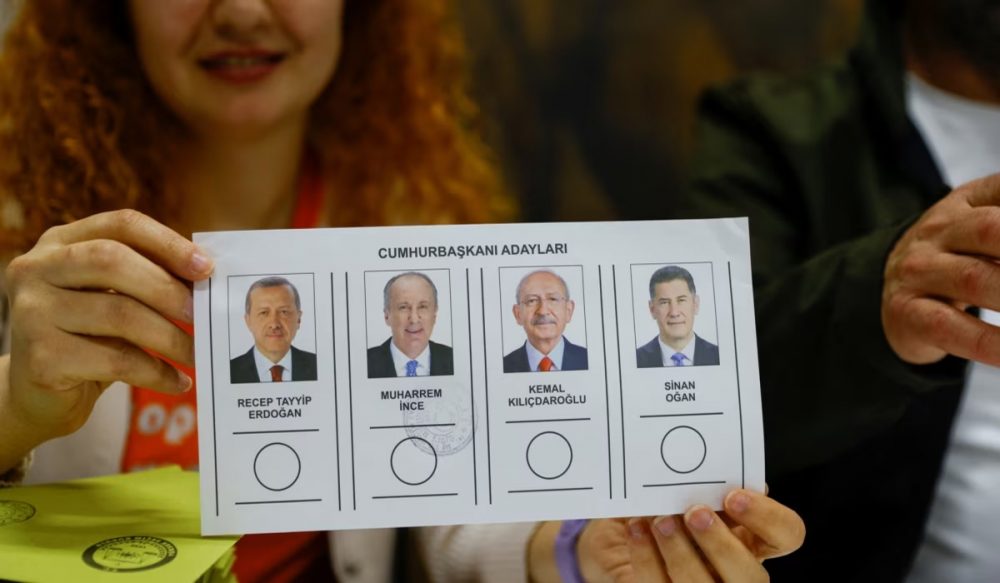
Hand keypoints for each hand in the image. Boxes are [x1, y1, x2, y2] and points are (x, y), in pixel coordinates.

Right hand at [3, 210, 212, 444]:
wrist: (38, 396)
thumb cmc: (88, 338)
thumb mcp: (111, 297)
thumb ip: (146, 278)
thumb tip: (207, 278)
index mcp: (60, 243)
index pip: (121, 225)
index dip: (168, 243)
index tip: (206, 268)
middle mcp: (35, 269)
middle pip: (112, 262)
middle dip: (168, 289)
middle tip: (203, 314)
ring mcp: (32, 313)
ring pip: (119, 314)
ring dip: (171, 337)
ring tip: (198, 355)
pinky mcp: (41, 358)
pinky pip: (116, 361)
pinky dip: (156, 372)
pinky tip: (178, 381)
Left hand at [575, 490, 803, 582]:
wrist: (608, 538)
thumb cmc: (649, 508)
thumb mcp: (672, 489)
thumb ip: (694, 480)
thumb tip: (702, 465)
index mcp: (748, 538)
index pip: (786, 534)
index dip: (767, 517)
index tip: (734, 495)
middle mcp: (734, 572)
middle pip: (753, 577)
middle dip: (722, 545)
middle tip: (693, 513)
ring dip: (682, 553)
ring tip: (660, 522)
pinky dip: (647, 558)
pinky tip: (637, 531)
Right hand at [883, 173, 999, 365]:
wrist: (891, 293)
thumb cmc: (955, 258)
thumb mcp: (981, 223)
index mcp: (965, 202)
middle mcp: (936, 231)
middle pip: (990, 230)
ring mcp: (918, 271)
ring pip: (974, 280)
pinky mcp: (906, 312)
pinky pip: (950, 328)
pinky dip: (990, 343)